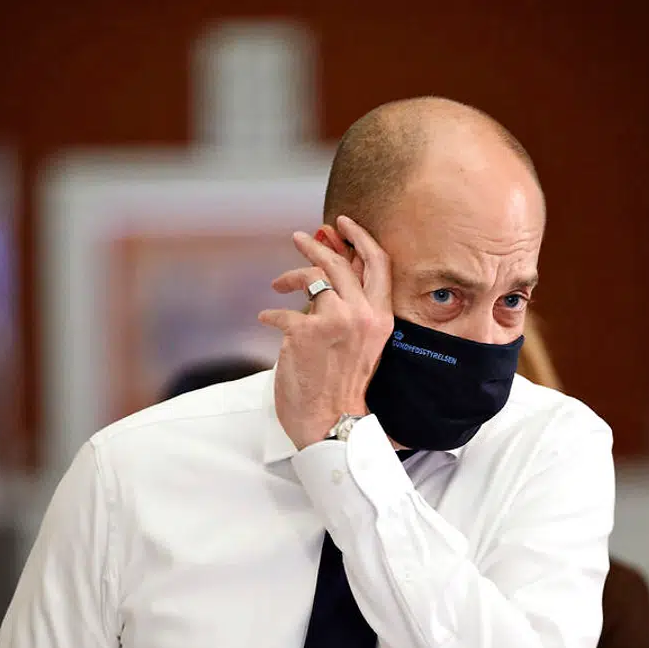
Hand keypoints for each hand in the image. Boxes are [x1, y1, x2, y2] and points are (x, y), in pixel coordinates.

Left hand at [258, 215, 394, 448]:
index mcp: (382, 317)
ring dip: (291, 276)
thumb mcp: (362, 343)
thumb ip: (353, 308)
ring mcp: (334, 321)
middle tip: (300, 239)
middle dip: (316, 247)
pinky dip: (272, 315)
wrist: (332, 423)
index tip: (342, 224)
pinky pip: (283, 312)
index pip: (378, 263)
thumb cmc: (344, 387)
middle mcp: (362, 314)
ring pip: (310, 280)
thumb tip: (333, 271)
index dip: (360, 238)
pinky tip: (266, 319)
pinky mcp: (304, 332)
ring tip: (278, 282)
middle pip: (339, 263)